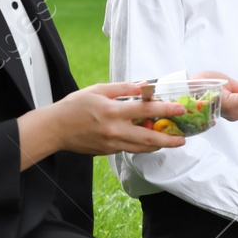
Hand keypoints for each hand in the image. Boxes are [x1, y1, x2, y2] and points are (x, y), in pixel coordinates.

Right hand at [51, 81, 186, 155]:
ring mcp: (112, 144)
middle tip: (182, 139)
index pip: (146, 110)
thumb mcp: (98, 90)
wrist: (55, 129)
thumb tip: (144, 86)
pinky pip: (130, 149)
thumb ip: (123, 89)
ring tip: (170, 141)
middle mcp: (115, 130)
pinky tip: (148, 140)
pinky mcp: (108, 152)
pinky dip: (142, 145)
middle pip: (149, 137)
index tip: (180, 110)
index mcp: (113, 111)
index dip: (166, 110)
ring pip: (142, 148)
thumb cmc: (74, 106)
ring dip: (158, 145)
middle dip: (169, 139)